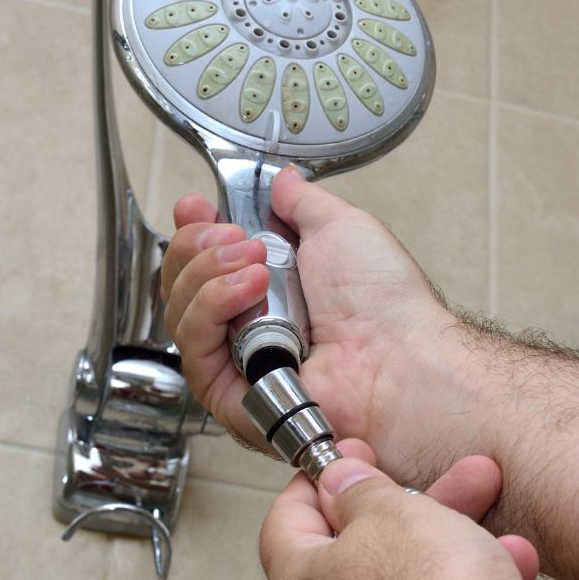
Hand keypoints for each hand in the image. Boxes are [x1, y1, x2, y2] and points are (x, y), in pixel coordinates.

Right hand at [161, 167, 464, 482]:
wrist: (398, 353)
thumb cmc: (384, 302)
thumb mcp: (340, 228)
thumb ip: (303, 203)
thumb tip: (282, 182)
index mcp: (273, 292)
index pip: (205, 263)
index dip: (192, 233)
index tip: (196, 207)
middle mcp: (250, 329)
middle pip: (182, 284)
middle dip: (199, 247)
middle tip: (236, 237)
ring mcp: (240, 364)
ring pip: (181, 313)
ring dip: (209, 274)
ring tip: (257, 264)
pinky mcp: (233, 397)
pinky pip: (193, 350)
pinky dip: (211, 309)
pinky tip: (249, 288)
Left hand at [258, 443, 559, 579]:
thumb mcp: (392, 514)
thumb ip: (363, 491)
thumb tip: (342, 481)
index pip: (288, 519)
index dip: (319, 480)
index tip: (346, 458)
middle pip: (370, 550)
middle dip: (424, 511)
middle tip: (455, 482)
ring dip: (468, 558)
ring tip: (506, 544)